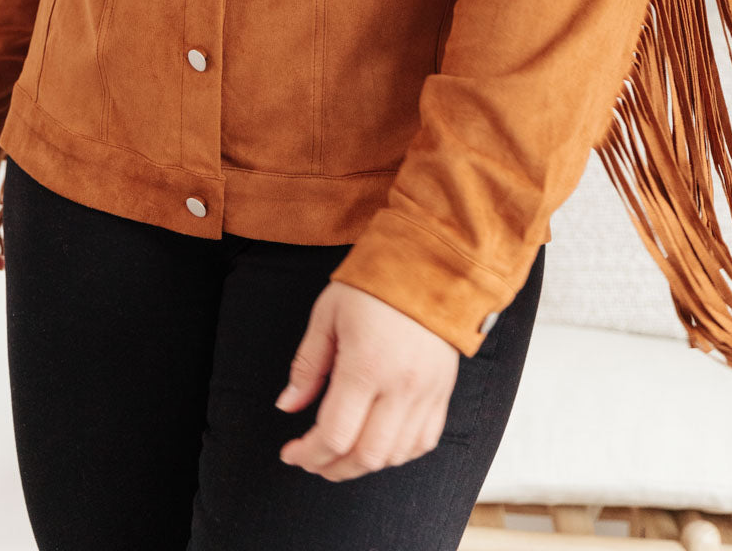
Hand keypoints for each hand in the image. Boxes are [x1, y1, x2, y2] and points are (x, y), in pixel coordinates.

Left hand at [275, 281, 458, 481]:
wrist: (428, 263)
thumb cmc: (374, 283)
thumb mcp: (327, 315)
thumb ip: (307, 365)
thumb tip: (287, 406)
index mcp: (365, 365)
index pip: (334, 435)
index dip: (308, 454)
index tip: (292, 453)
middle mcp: (400, 386)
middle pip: (365, 456)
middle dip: (332, 468)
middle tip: (312, 460)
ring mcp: (426, 392)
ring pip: (395, 456)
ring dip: (363, 465)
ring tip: (341, 455)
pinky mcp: (443, 391)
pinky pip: (424, 442)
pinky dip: (398, 454)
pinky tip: (378, 444)